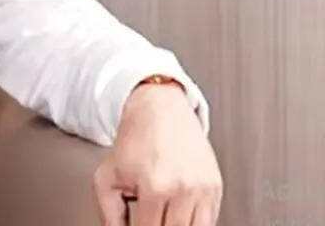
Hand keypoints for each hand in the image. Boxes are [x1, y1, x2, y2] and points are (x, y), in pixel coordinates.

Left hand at [93, 83, 222, 225]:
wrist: (160, 110)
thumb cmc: (135, 141)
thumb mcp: (107, 177)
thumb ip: (109, 214)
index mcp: (155, 188)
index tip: (137, 224)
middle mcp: (184, 190)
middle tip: (149, 217)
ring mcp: (204, 190)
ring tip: (162, 216)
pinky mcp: (216, 187)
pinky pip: (209, 220)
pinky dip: (193, 222)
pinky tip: (177, 215)